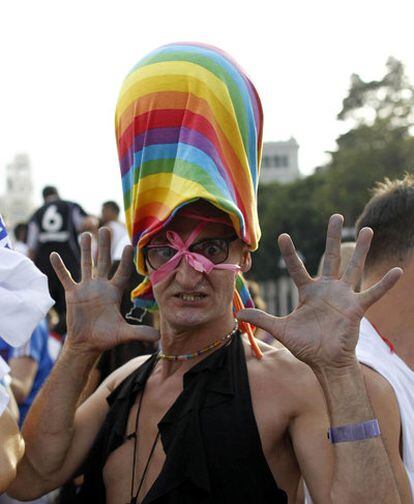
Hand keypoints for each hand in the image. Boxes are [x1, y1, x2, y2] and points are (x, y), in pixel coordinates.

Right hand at [50, 227, 158, 353]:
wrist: (87, 343)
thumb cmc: (106, 337)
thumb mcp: (124, 333)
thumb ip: (139, 332)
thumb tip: (157, 337)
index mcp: (114, 292)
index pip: (121, 272)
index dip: (124, 260)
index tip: (129, 245)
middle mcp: (101, 286)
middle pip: (103, 261)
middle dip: (104, 246)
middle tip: (106, 229)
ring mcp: (86, 288)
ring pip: (85, 264)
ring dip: (85, 250)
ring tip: (86, 234)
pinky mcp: (72, 293)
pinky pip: (66, 277)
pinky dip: (60, 267)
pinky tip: (54, 255)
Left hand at [238, 214, 401, 370]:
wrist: (325, 362)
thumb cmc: (305, 345)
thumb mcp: (281, 329)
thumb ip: (261, 319)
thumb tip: (238, 314)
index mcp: (308, 291)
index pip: (297, 267)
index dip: (289, 252)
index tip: (282, 235)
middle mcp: (327, 289)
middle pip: (331, 257)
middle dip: (332, 236)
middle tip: (335, 215)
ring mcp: (344, 296)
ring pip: (354, 267)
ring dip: (361, 249)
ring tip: (368, 229)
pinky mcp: (356, 308)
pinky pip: (373, 293)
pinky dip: (385, 284)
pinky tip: (397, 271)